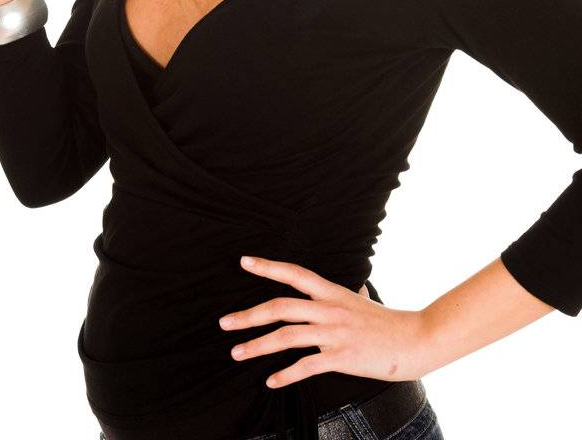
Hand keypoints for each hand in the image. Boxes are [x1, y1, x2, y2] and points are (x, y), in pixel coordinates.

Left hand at [219, 255, 437, 387]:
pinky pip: (306, 366)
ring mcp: (334, 333)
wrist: (418, 340)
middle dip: (248, 315)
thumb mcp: (365, 301)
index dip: (268, 267)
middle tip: (224, 323)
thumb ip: (354, 294)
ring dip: (257, 346)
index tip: (244, 262)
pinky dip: (285, 374)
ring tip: (236, 352)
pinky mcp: (342, 357)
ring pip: (286, 337)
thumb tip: (357, 286)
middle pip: (280, 307)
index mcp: (332, 293)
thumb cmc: (391, 323)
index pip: (295, 274)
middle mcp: (329, 309)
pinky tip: (270, 380)